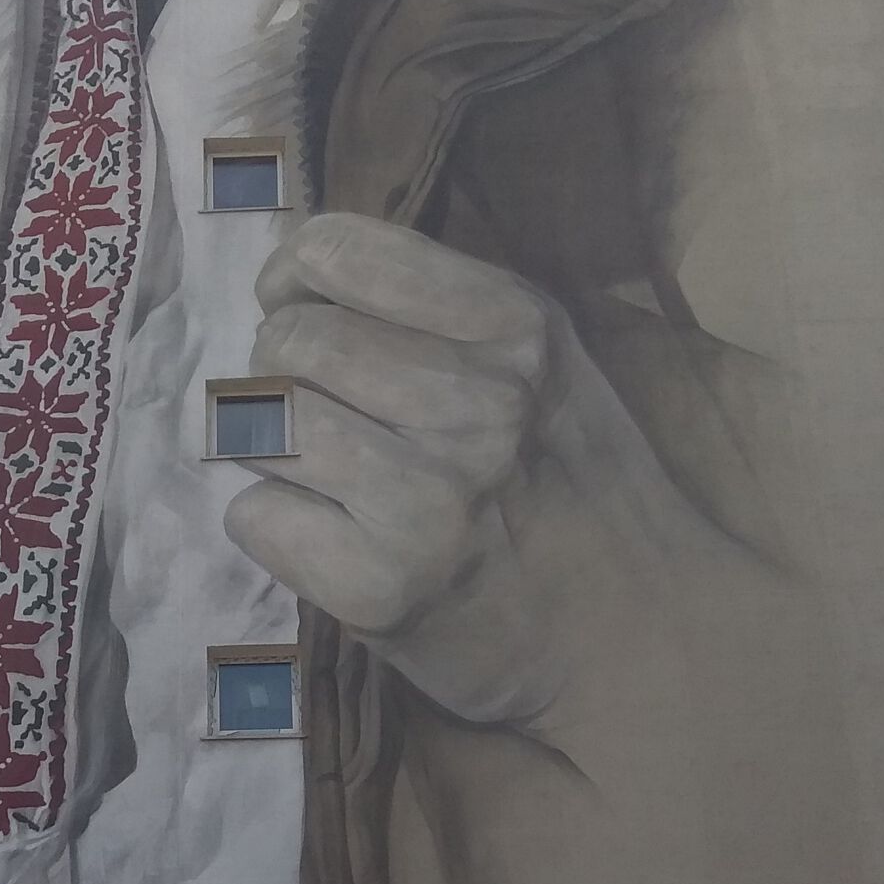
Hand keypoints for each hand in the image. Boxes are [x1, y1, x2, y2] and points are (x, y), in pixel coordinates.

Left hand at [222, 215, 598, 729]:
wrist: (628, 634)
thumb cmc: (571, 487)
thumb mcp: (543, 360)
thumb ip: (439, 306)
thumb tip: (292, 262)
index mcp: (514, 326)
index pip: (332, 250)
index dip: (291, 278)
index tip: (303, 312)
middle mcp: (475, 402)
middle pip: (286, 340)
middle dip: (280, 373)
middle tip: (324, 414)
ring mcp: (427, 497)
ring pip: (257, 422)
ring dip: (270, 449)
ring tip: (329, 477)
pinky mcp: (380, 585)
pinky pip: (254, 517)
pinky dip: (276, 530)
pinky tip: (336, 543)